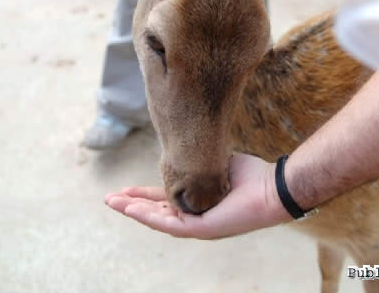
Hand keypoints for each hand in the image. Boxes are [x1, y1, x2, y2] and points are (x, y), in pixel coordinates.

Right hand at [104, 154, 291, 238]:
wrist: (269, 187)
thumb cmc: (250, 176)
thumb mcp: (216, 164)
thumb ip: (198, 163)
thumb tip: (185, 149)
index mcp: (198, 201)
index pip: (165, 198)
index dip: (143, 194)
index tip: (125, 188)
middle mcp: (195, 215)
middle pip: (156, 211)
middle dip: (131, 204)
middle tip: (109, 198)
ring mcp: (197, 224)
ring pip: (157, 219)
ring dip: (133, 211)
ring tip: (112, 203)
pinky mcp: (201, 229)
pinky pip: (169, 223)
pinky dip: (148, 216)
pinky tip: (131, 209)